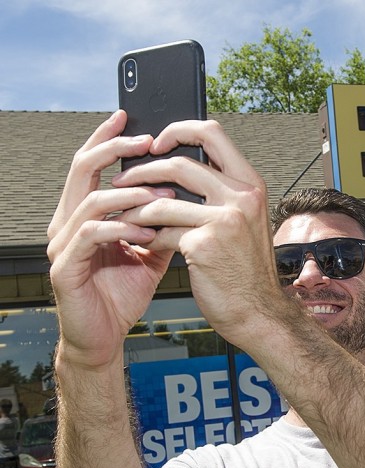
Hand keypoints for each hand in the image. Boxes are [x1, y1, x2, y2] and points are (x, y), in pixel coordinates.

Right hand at [47, 111, 174, 369]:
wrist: (105, 337)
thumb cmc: (122, 293)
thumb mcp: (150, 251)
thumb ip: (160, 221)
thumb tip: (187, 193)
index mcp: (83, 214)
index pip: (91, 165)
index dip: (108, 139)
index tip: (132, 118)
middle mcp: (66, 223)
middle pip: (82, 170)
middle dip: (114, 150)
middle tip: (146, 142)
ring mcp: (61, 245)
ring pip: (90, 201)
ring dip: (129, 194)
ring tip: (161, 194)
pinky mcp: (64, 268)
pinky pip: (92, 236)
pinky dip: (121, 228)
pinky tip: (146, 230)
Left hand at [110, 118, 280, 348]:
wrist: (258, 311)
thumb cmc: (246, 270)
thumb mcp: (244, 222)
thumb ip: (220, 194)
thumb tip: (178, 170)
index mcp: (250, 185)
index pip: (212, 133)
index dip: (179, 129)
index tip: (157, 142)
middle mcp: (241, 197)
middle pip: (179, 163)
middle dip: (142, 170)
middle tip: (123, 180)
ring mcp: (224, 220)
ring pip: (162, 201)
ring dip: (135, 209)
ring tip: (124, 216)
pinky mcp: (203, 245)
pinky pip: (162, 232)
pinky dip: (147, 238)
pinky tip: (143, 244)